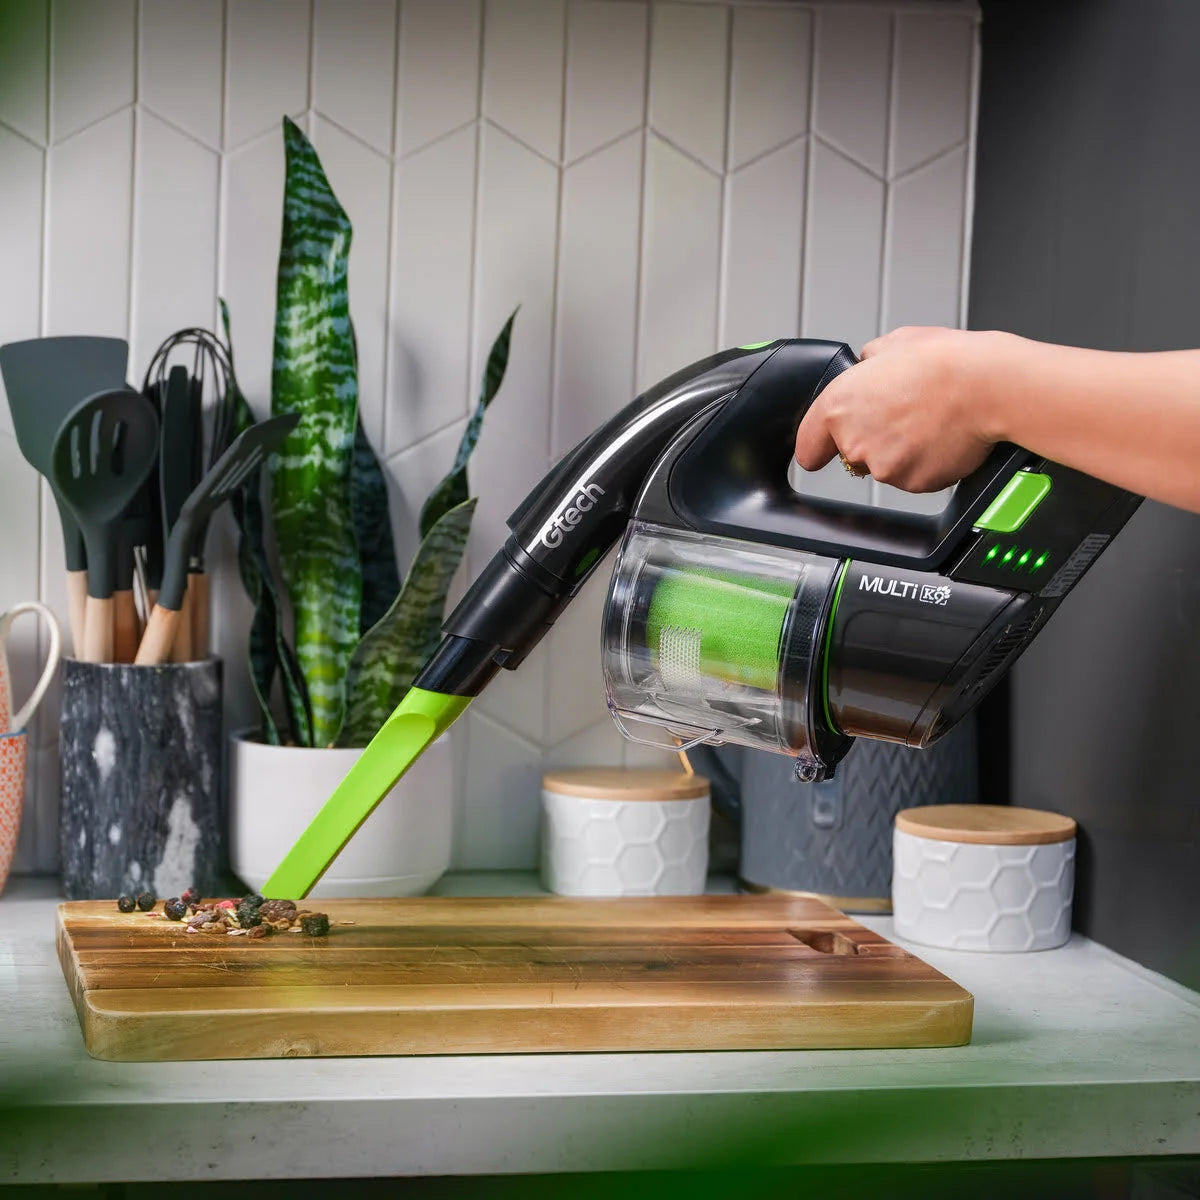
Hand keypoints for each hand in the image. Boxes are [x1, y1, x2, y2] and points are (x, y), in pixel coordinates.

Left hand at [794, 326, 1004, 491]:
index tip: (822, 450)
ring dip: (902, 451)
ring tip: (928, 420)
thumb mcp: (892, 344)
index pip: (807, 447)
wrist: (986, 385)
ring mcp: (884, 467)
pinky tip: (941, 436)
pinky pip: (915, 476)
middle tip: (904, 414)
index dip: (818, 447)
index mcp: (838, 407)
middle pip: (853, 455)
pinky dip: (927, 462)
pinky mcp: (914, 482)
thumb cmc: (943, 361)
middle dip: (873, 439)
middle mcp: (854, 442)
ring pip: (886, 465)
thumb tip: (867, 365)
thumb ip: (868, 362)